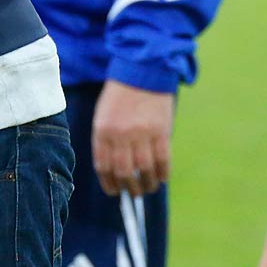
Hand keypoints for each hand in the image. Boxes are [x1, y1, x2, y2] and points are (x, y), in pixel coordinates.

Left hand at [92, 80, 174, 195]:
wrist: (141, 72)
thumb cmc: (119, 96)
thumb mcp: (103, 115)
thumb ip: (106, 140)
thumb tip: (113, 169)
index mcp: (103, 131)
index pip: (104, 166)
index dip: (109, 183)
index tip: (114, 192)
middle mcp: (121, 135)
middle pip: (125, 172)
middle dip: (129, 188)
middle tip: (134, 194)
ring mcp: (142, 134)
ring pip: (144, 169)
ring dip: (147, 184)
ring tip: (148, 188)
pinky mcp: (161, 131)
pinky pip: (163, 159)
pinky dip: (163, 172)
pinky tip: (162, 177)